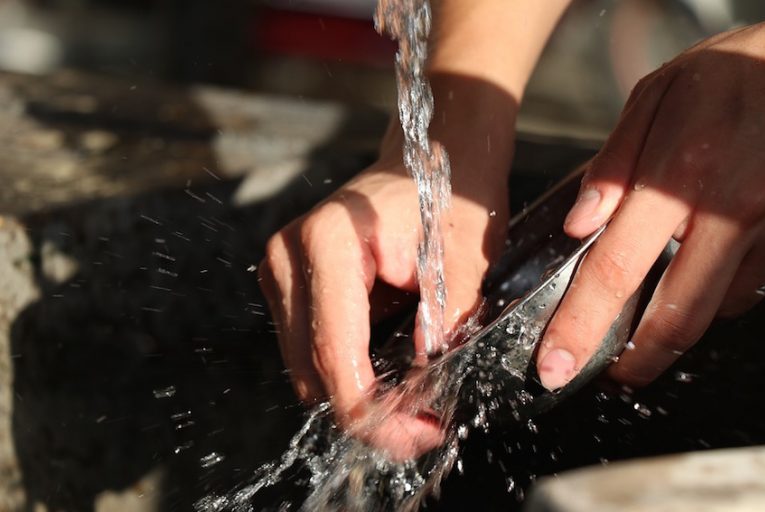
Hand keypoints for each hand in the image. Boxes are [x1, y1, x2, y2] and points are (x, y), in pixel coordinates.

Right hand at [259, 108, 512, 458]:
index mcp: (328, 244)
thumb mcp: (465, 257)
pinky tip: (389, 379)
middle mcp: (288, 256)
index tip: (418, 435)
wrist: (431, 153)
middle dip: (367, 413)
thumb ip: (446, 320)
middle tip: (424, 427)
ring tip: (412, 407)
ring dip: (355, 396)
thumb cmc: (450, 193)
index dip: (374, 414)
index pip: (336, 357)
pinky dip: (346, 372)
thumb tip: (424, 385)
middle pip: (312, 372)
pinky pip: (310, 348)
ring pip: (306, 368)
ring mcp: (281, 269)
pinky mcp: (290, 281)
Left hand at [536, 23, 764, 390]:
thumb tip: (578, 226)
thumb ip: (613, 165)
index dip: (581, 326)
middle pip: (674, 316)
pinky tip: (693, 275)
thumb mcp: (656, 96)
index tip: (556, 364)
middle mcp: (726, 213)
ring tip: (644, 326)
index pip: (615, 271)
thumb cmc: (730, 73)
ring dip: (674, 328)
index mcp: (677, 177)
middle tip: (609, 374)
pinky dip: (712, 295)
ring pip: (714, 309)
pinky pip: (747, 287)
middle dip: (636, 360)